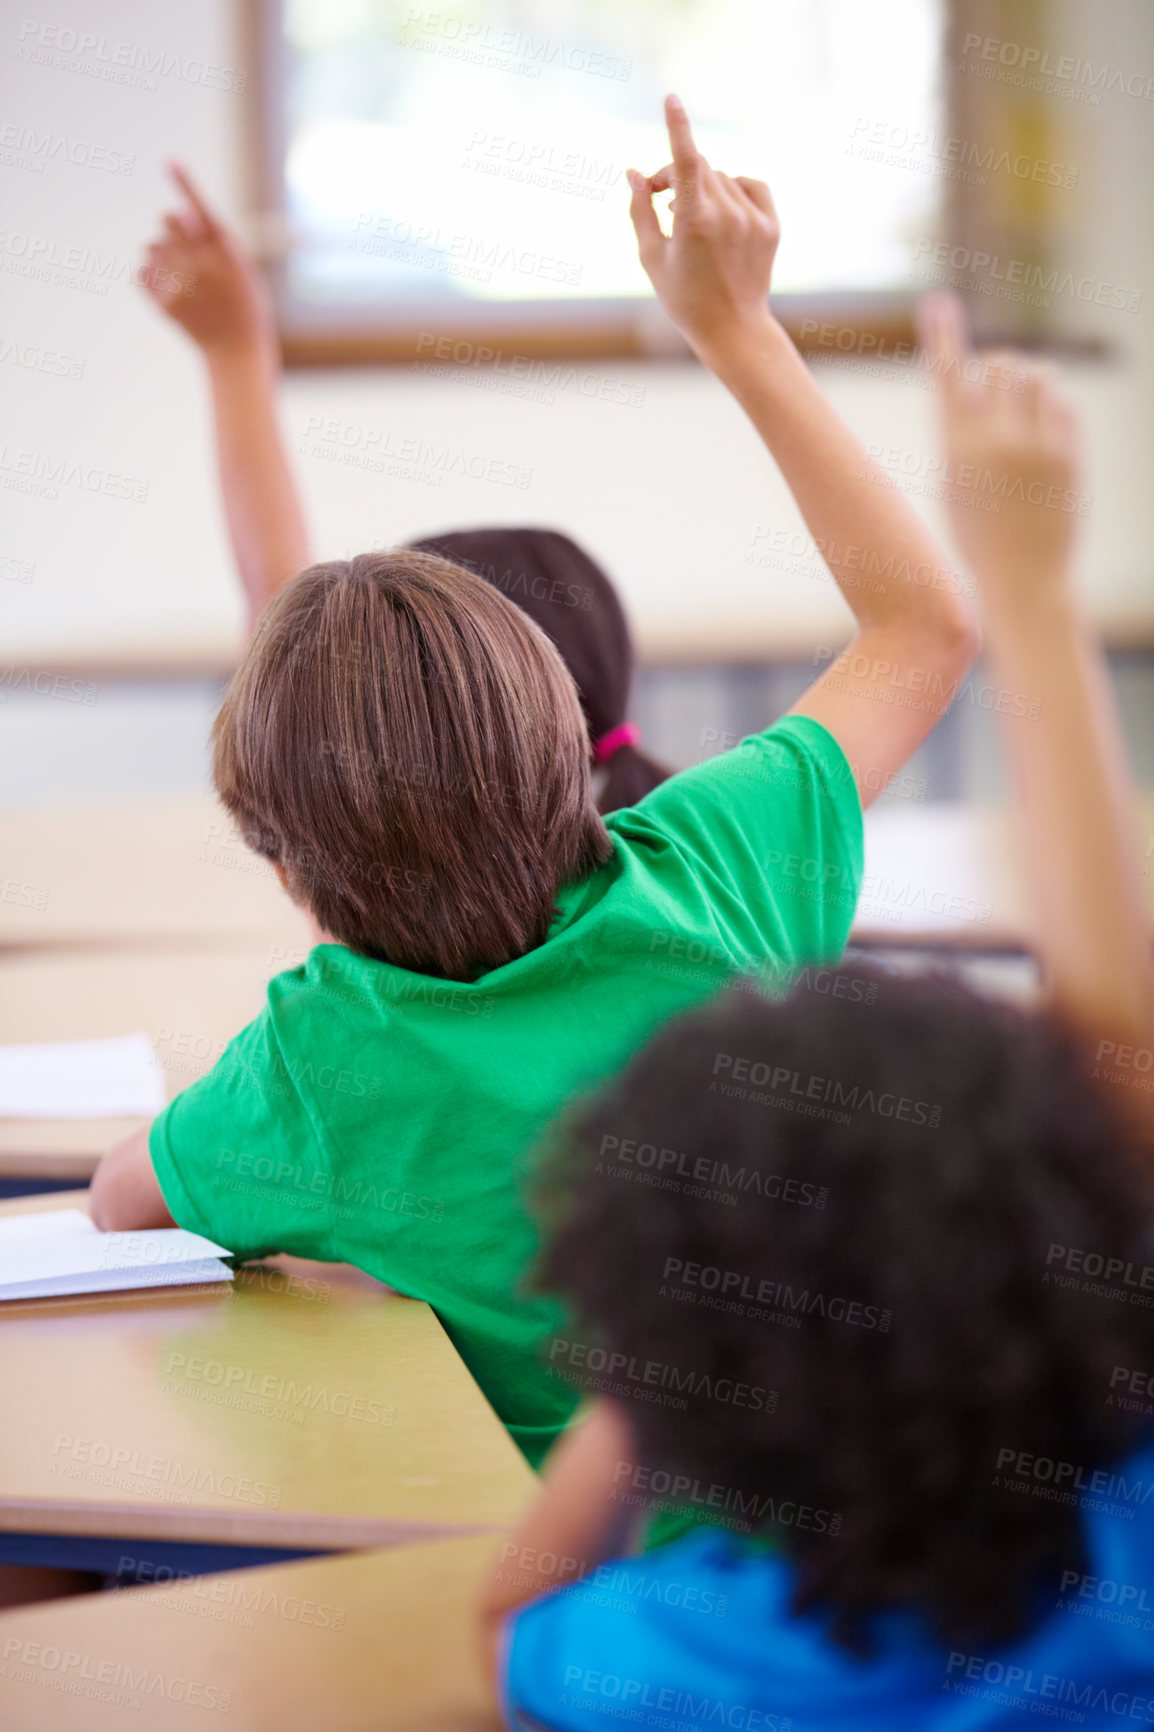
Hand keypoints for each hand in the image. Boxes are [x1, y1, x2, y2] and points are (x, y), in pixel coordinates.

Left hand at [141, 164, 274, 357]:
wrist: (238, 350)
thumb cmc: (243, 304)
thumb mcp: (241, 269)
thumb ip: (212, 240)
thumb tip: (178, 213)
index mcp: (226, 252)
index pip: (201, 208)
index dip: (185, 183)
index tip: (169, 161)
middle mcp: (202, 264)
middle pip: (166, 220)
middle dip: (171, 227)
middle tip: (182, 245)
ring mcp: (182, 284)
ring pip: (150, 246)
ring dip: (160, 253)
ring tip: (179, 273)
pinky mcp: (165, 303)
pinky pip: (141, 273)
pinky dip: (150, 277)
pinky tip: (168, 290)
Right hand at [627, 95, 779, 360]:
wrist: (732, 329)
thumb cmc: (684, 299)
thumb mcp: (652, 257)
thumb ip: (641, 211)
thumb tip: (634, 173)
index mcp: (695, 223)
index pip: (686, 161)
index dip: (677, 127)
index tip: (671, 99)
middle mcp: (728, 215)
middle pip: (700, 167)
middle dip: (676, 175)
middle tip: (659, 197)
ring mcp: (753, 219)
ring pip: (722, 178)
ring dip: (703, 188)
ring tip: (690, 220)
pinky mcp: (771, 224)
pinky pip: (751, 185)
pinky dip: (734, 190)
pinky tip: (723, 212)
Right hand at [922, 292, 1082, 595]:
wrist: (1022, 581)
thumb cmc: (979, 536)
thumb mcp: (954, 484)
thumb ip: (962, 433)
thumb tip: (976, 380)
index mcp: (955, 451)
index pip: (947, 379)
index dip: (941, 336)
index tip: (936, 302)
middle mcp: (995, 443)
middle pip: (999, 364)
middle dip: (998, 367)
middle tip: (996, 385)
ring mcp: (1036, 448)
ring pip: (1038, 375)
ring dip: (1029, 380)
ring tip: (1023, 405)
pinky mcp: (1068, 456)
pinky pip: (1062, 405)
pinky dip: (1052, 408)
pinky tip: (1044, 434)